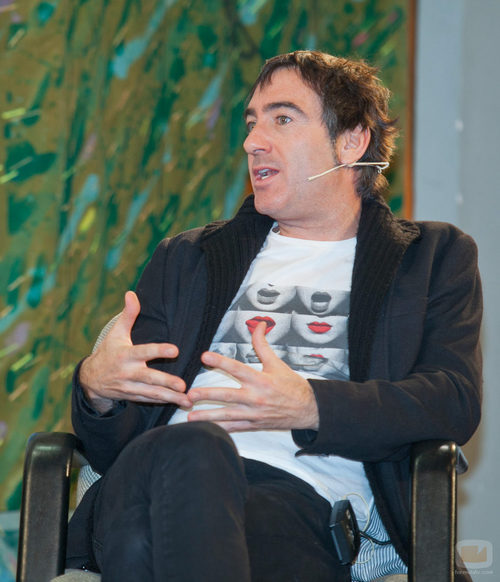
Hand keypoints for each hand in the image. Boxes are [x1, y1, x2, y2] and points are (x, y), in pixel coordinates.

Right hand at [79, 291, 189, 412]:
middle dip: (166, 382)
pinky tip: (179, 402)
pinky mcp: (133, 397)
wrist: (91, 379)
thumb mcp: (116, 333)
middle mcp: (127, 372)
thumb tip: (131, 293)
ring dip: (170, 397)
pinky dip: (164, 402)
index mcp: (125, 355)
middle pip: (149, 378)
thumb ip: (128, 315)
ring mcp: (130, 387)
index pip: (144, 352)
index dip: (159, 351)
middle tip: (183, 384)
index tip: (175, 350)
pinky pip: (150, 400)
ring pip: (152, 393)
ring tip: (187, 400)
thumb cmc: (108, 351)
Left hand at [187, 322, 318, 431]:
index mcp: (260, 380)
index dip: (221, 362)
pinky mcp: (254, 425)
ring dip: (208, 416)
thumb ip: (262, 344)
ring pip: (227, 415)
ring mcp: (254, 413)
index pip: (237, 368)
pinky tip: (206, 430)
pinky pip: (234, 428)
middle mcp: (256, 397)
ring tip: (190, 417)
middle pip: (228, 396)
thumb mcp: (277, 363)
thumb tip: (259, 324)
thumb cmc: (291, 385)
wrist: (308, 409)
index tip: (205, 356)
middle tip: (190, 394)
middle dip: (208, 395)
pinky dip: (220, 429)